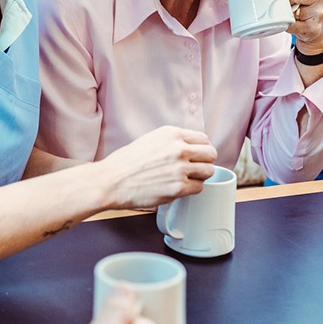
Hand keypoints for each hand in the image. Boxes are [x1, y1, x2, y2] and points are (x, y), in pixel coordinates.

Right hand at [97, 126, 216, 208]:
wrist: (111, 181)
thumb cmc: (126, 163)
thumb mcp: (151, 140)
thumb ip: (172, 142)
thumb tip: (190, 148)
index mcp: (172, 134)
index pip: (204, 139)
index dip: (202, 149)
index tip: (198, 156)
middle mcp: (179, 149)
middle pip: (211, 155)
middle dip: (205, 162)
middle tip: (195, 169)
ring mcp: (180, 169)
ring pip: (208, 172)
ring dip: (200, 177)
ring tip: (187, 179)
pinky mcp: (179, 187)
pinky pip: (199, 188)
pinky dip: (191, 189)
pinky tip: (179, 188)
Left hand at [283, 0, 322, 53]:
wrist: (322, 29)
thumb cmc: (308, 4)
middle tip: (284, 0)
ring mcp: (319, 12)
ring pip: (289, 8)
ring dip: (284, 10)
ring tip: (289, 10)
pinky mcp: (313, 28)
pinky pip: (289, 24)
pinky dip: (285, 24)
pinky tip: (291, 22)